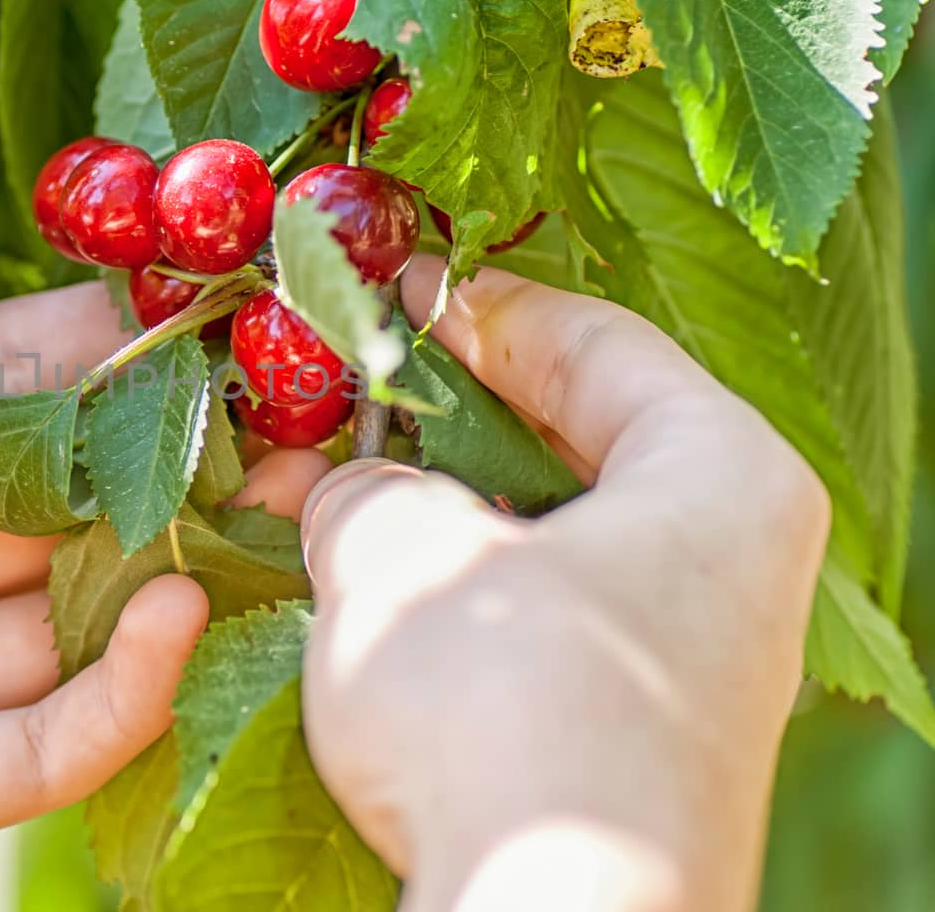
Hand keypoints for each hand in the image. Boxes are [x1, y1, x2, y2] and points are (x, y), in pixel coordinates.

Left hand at [0, 173, 209, 911]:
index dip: (69, 346)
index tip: (174, 306)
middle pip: (33, 500)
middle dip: (145, 454)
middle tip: (266, 405)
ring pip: (58, 619)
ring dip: (159, 563)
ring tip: (267, 498)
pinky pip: (36, 744)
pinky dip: (122, 692)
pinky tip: (178, 612)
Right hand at [300, 258, 829, 911]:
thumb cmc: (501, 701)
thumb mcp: (399, 550)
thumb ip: (362, 487)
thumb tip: (344, 492)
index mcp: (719, 475)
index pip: (592, 341)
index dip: (474, 306)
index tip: (386, 291)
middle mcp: (722, 563)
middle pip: (562, 443)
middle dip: (427, 422)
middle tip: (324, 399)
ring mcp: (678, 659)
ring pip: (531, 541)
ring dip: (420, 514)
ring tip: (308, 495)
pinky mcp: (623, 737)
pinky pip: (524, 624)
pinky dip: (440, 595)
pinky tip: (348, 588)